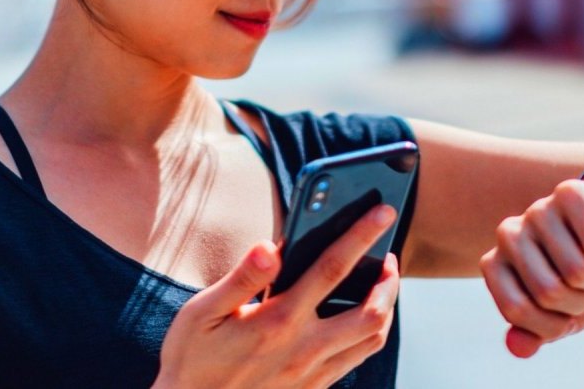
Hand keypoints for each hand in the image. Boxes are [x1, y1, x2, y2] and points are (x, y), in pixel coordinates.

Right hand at [153, 204, 400, 388]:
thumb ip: (241, 278)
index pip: (331, 269)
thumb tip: (271, 247)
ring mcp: (313, 373)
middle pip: (372, 311)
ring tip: (381, 283)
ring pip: (372, 339)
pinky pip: (357, 359)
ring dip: (386, 307)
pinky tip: (358, 315)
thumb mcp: (201, 313)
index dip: (360, 236)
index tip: (383, 211)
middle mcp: (304, 348)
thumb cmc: (192, 359)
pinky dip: (369, 333)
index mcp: (278, 321)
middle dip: (390, 279)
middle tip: (390, 255)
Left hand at [479, 178, 583, 357]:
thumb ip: (536, 332)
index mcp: (496, 264)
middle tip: (582, 286)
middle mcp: (509, 234)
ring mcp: (537, 210)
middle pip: (548, 292)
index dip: (551, 325)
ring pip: (575, 270)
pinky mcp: (570, 192)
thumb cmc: (581, 278)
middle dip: (578, 302)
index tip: (564, 317)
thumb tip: (517, 347)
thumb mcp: (562, 315)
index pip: (516, 310)